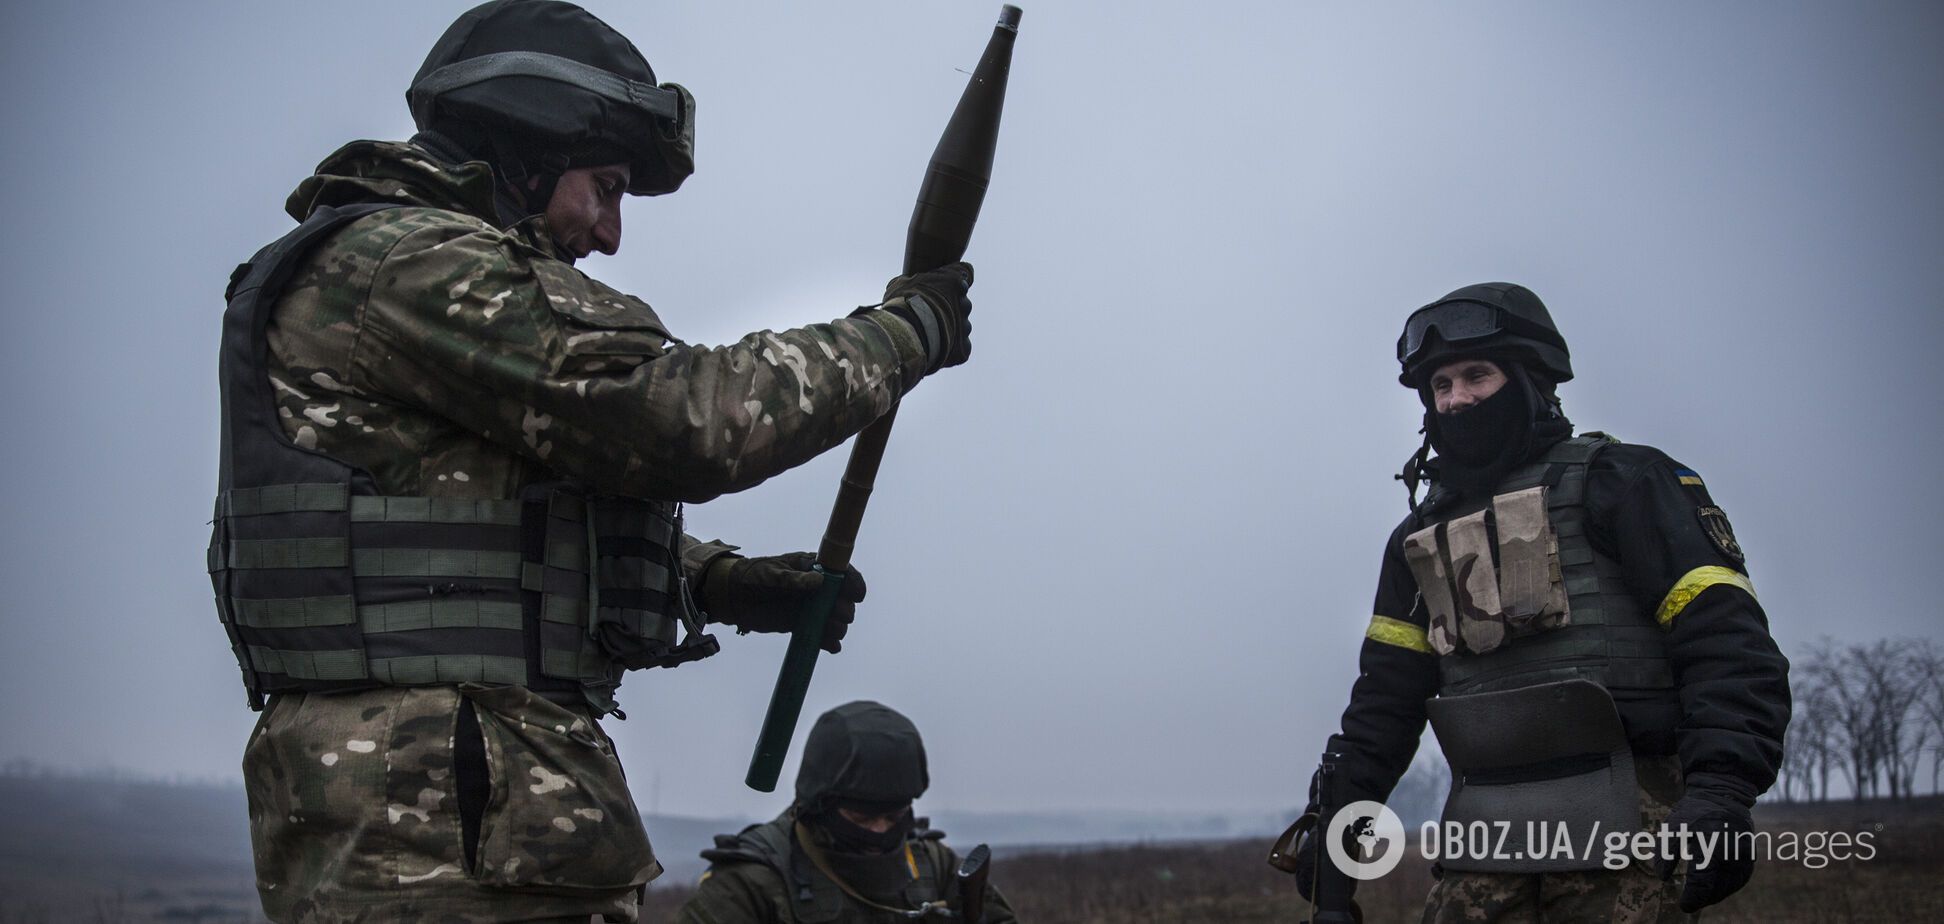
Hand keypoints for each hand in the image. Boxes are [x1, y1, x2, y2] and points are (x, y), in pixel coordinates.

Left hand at [700, 552, 864, 652]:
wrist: (733, 596)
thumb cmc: (752, 576)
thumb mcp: (771, 574)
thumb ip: (793, 579)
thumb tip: (819, 581)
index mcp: (813, 567)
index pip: (843, 573)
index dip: (854, 583)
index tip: (857, 595)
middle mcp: (817, 588)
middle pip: (843, 600)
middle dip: (845, 609)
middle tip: (838, 615)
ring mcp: (811, 608)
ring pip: (835, 620)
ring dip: (838, 627)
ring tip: (831, 631)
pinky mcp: (802, 625)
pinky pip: (822, 635)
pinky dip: (829, 643)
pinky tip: (831, 646)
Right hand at [882, 262, 972, 372]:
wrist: (907, 333)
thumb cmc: (902, 305)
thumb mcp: (900, 284)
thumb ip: (910, 280)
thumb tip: (903, 281)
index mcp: (954, 282)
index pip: (963, 276)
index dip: (953, 284)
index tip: (945, 290)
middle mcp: (965, 304)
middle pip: (963, 305)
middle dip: (952, 309)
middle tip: (932, 315)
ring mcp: (965, 327)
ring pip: (963, 327)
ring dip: (952, 329)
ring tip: (931, 335)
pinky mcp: (964, 348)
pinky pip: (961, 347)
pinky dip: (952, 349)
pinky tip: (936, 348)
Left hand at [1654, 793, 1753, 911]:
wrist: (1722, 793)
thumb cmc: (1694, 812)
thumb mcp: (1673, 827)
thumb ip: (1666, 853)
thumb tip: (1662, 877)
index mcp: (1711, 845)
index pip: (1703, 882)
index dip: (1693, 897)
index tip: (1684, 906)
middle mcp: (1732, 852)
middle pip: (1720, 887)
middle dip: (1705, 898)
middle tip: (1691, 903)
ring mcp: (1745, 853)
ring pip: (1733, 884)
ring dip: (1718, 894)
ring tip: (1703, 898)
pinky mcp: (1750, 853)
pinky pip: (1742, 877)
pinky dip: (1730, 886)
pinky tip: (1717, 889)